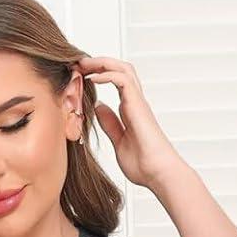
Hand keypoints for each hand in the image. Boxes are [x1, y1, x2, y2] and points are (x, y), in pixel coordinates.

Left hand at [76, 55, 184, 188]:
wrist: (158, 174)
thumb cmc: (143, 165)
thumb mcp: (118, 142)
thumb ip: (110, 124)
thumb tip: (99, 107)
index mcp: (130, 110)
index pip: (115, 81)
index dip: (98, 73)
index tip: (80, 74)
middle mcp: (135, 102)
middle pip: (119, 69)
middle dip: (98, 62)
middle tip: (79, 62)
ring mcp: (138, 103)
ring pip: (122, 69)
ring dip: (102, 63)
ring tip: (83, 64)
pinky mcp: (138, 106)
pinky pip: (122, 80)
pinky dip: (107, 74)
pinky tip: (92, 78)